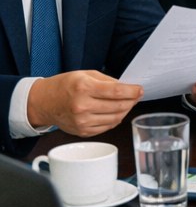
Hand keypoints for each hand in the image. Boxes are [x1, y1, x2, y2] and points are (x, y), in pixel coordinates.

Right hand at [26, 70, 143, 135]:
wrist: (43, 102)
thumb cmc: (64, 85)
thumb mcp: (85, 74)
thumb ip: (108, 80)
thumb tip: (127, 87)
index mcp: (84, 88)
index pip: (116, 91)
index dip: (132, 91)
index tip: (140, 90)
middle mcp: (82, 106)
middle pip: (118, 106)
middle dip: (132, 101)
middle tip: (136, 96)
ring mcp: (82, 121)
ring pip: (115, 118)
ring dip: (125, 110)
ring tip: (128, 103)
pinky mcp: (82, 132)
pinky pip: (107, 127)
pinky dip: (115, 120)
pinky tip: (116, 112)